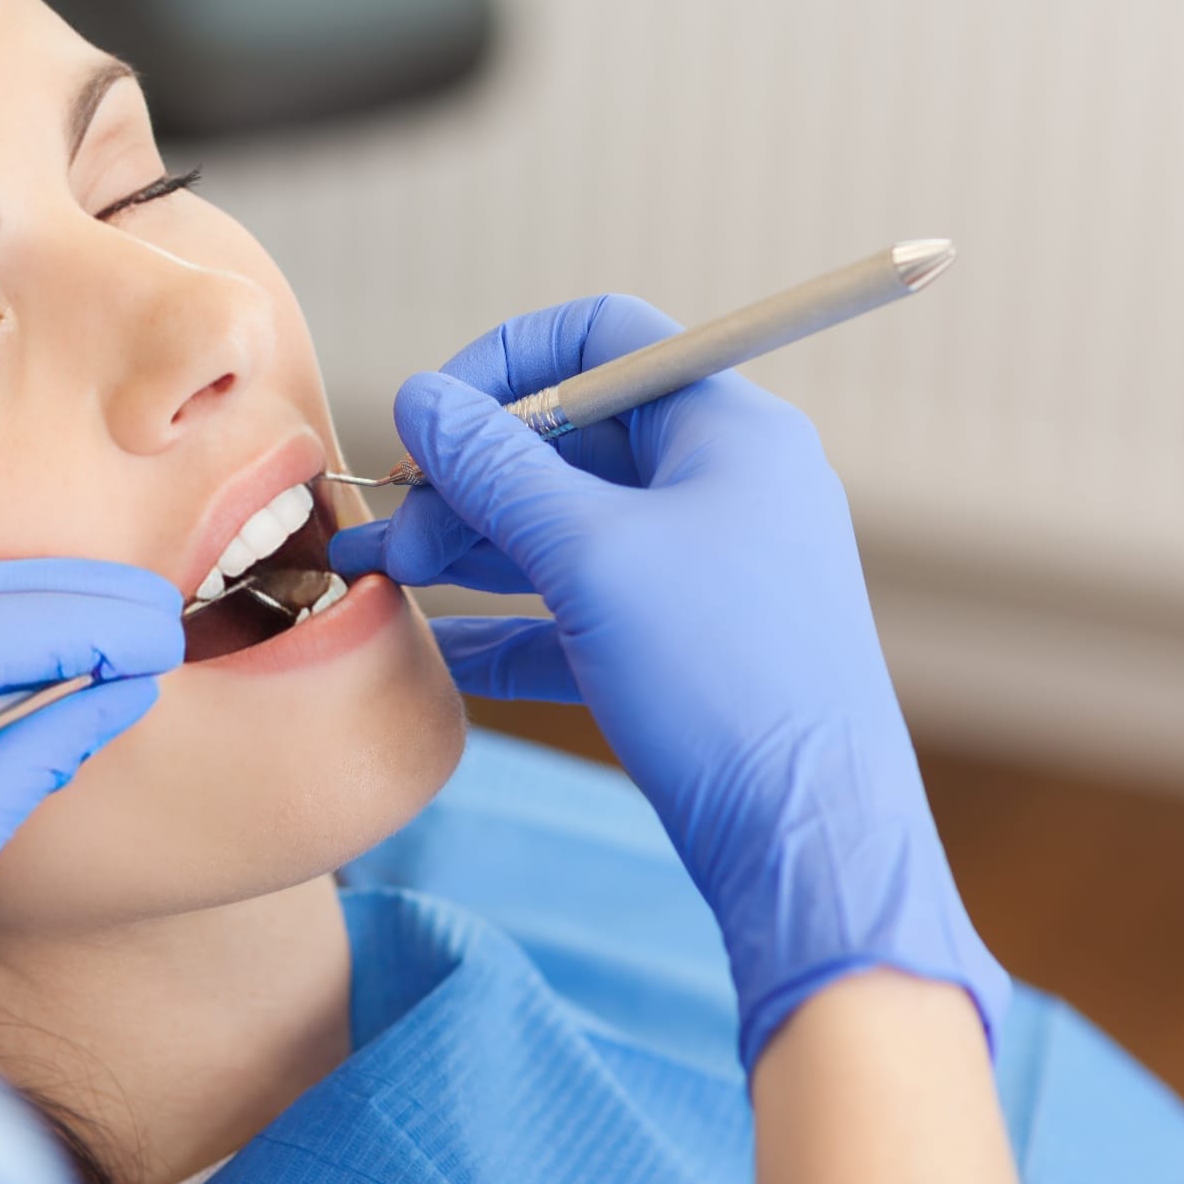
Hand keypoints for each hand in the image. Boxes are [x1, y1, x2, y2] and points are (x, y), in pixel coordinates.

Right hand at [331, 296, 1005, 1067]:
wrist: (807, 843)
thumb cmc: (723, 682)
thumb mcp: (591, 557)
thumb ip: (495, 469)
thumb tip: (419, 397)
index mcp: (728, 431)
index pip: (604, 339)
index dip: (504, 364)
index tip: (428, 420)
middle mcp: (724, 486)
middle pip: (571, 441)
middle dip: (465, 477)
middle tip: (382, 526)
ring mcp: (706, 572)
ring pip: (565, 531)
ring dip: (468, 547)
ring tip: (377, 576)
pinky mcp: (685, 652)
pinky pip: (579, 612)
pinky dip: (506, 621)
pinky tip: (437, 648)